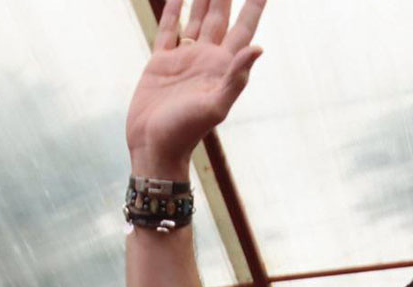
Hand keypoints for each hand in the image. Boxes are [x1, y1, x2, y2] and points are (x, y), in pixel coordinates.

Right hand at [126, 0, 265, 176]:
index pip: (244, 28)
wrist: (155, 147)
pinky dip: (173, 10)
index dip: (254, 5)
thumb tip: (257, 48)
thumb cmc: (186, 132)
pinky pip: (169, 29)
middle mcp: (207, 59)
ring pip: (198, 17)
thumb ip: (236, 78)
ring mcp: (184, 59)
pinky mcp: (161, 62)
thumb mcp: (215, 107)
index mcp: (223, 67)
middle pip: (221, 16)